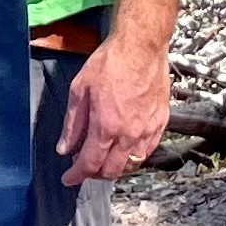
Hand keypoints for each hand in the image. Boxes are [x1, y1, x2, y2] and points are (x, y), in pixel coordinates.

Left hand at [54, 34, 173, 185]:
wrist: (141, 47)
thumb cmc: (110, 63)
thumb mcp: (80, 90)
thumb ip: (72, 124)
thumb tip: (64, 148)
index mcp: (106, 126)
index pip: (89, 164)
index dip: (76, 176)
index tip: (68, 179)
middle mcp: (129, 134)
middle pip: (112, 170)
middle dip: (95, 174)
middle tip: (84, 167)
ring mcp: (148, 130)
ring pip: (132, 165)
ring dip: (115, 167)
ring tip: (104, 159)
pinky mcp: (161, 123)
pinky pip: (147, 151)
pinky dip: (133, 156)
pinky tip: (124, 149)